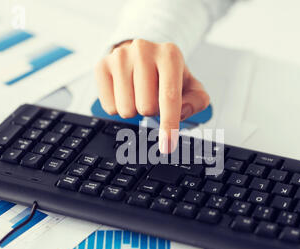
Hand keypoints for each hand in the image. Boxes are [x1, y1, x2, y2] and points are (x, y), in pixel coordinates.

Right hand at [95, 39, 209, 152]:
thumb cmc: (167, 74)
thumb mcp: (190, 85)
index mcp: (170, 55)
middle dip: (152, 111)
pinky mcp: (102, 65)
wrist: (143, 54)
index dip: (169, 126)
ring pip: (126, 109)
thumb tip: (182, 112)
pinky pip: (109, 106)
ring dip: (135, 109)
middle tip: (153, 97)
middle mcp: (143, 50)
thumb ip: (197, 101)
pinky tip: (125, 91)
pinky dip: (119, 106)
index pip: (169, 98)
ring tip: (139, 93)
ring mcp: (120, 56)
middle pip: (146, 107)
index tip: (167, 146)